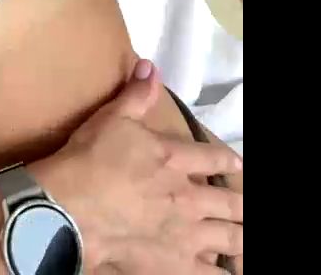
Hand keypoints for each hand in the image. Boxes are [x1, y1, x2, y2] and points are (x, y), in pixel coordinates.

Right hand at [30, 61, 242, 272]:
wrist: (75, 207)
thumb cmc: (91, 159)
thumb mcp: (112, 118)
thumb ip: (136, 95)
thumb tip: (151, 66)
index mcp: (174, 159)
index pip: (213, 159)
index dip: (228, 161)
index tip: (238, 165)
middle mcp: (189, 197)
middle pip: (231, 203)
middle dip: (242, 205)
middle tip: (245, 206)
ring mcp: (187, 234)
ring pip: (231, 239)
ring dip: (240, 237)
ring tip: (243, 236)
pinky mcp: (177, 265)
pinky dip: (225, 272)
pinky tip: (228, 270)